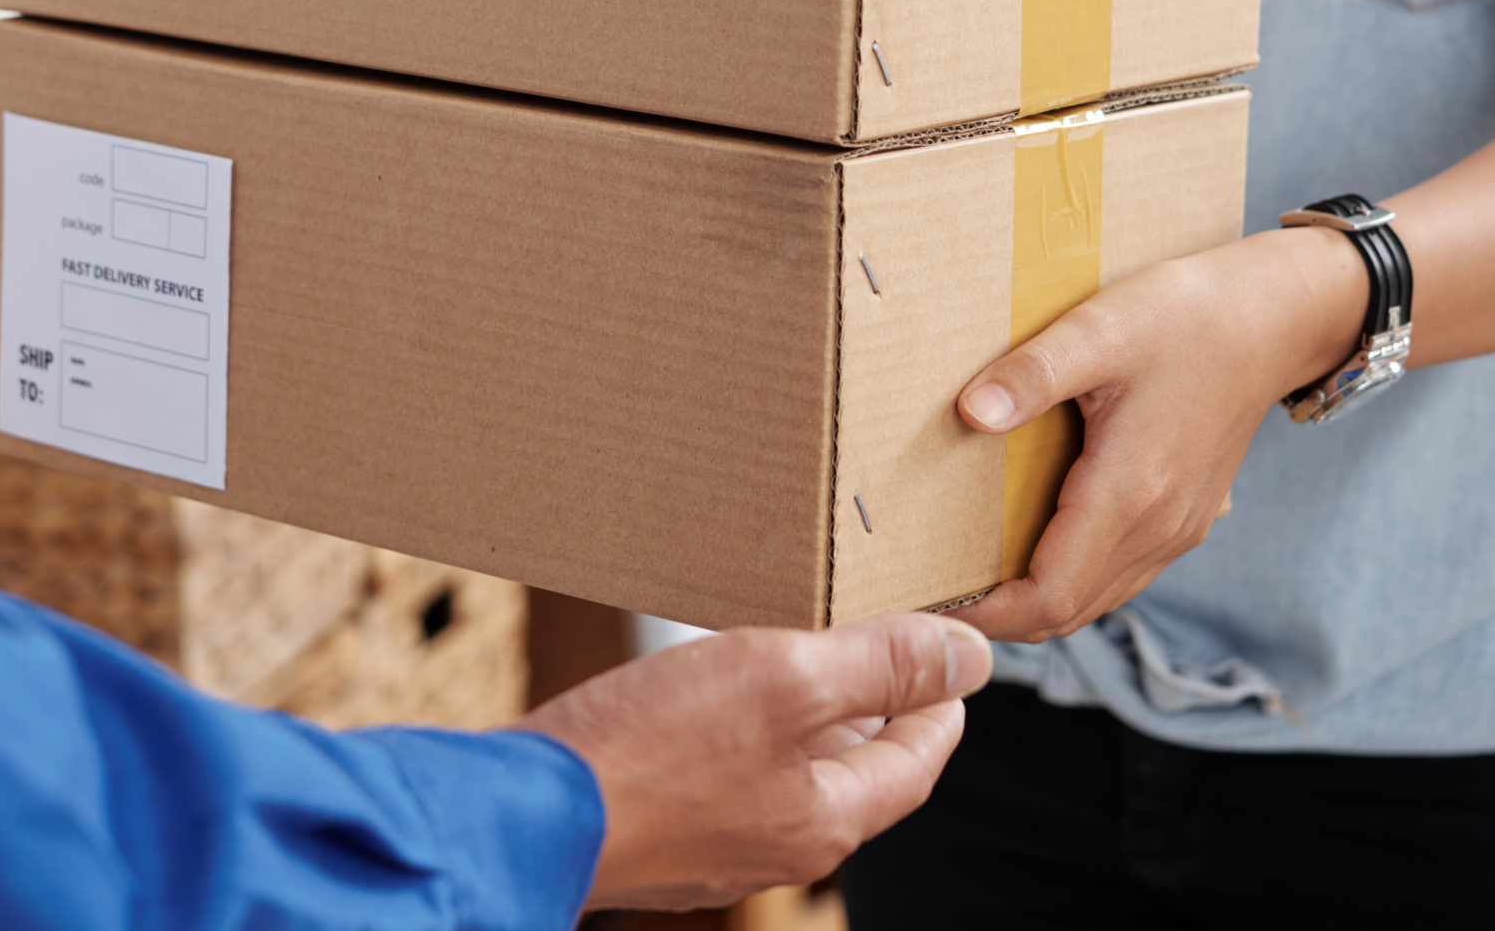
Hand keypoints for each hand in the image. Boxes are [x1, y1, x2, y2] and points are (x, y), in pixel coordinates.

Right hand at [516, 613, 990, 910]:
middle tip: (880, 644)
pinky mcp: (663, 835)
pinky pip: (728, 780)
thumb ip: (881, 665)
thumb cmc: (651, 747)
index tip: (953, 662)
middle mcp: (780, 847)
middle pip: (855, 770)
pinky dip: (744, 734)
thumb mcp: (783, 677)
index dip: (941, 704)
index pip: (916, 761)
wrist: (522, 810)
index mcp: (826, 819)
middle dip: (874, 707)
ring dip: (805, 717)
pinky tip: (709, 693)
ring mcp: (717, 850)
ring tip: (795, 654)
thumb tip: (973, 658)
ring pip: (790, 775)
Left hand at [948, 226, 1363, 643]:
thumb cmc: (1188, 317)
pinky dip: (1069, 578)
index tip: (928, 601)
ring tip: (969, 573)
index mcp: (1129, 494)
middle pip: (1066, 611)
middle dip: (999, 616)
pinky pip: (1117, 573)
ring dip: (1034, 600)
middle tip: (931, 591)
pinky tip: (1030, 543)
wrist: (1274, 318)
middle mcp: (1157, 529)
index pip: (1048, 597)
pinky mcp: (1183, 517)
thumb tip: (970, 413)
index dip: (986, 612)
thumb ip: (1031, 374)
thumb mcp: (1101, 328)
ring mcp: (1175, 529)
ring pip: (1094, 599)